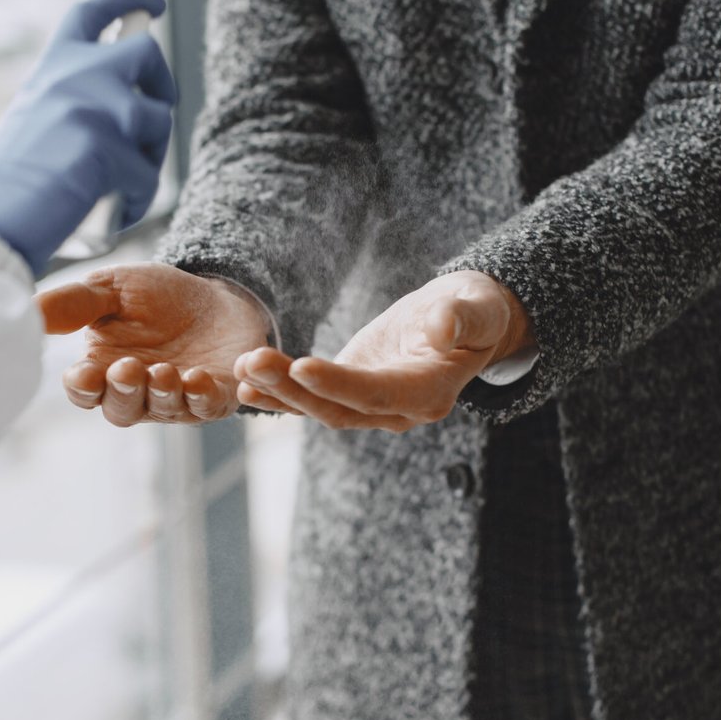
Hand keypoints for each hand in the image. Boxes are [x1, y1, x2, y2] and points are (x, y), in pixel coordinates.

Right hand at [0, 0, 176, 274]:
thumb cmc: (11, 184)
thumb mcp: (37, 119)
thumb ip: (75, 99)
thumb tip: (133, 106)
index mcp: (53, 65)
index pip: (92, 13)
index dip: (127, 1)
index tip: (153, 4)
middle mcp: (75, 74)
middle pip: (146, 52)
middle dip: (163, 83)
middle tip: (156, 114)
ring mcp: (93, 107)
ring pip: (157, 119)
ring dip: (151, 156)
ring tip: (122, 186)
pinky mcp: (107, 148)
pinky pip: (148, 176)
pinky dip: (137, 201)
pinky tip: (113, 213)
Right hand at [37, 263, 272, 424]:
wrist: (217, 294)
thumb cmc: (158, 296)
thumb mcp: (110, 289)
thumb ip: (73, 304)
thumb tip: (27, 311)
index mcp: (103, 369)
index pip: (84, 391)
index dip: (81, 386)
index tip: (81, 373)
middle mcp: (137, 392)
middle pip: (121, 409)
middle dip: (122, 391)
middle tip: (127, 368)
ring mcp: (176, 400)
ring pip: (163, 410)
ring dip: (161, 394)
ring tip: (163, 371)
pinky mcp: (214, 397)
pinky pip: (206, 407)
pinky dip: (202, 397)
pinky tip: (199, 378)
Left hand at [235, 271, 531, 431]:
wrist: (465, 321)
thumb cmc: (476, 311)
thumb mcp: (478, 308)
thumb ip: (462, 319)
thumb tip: (441, 327)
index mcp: (430, 393)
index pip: (378, 394)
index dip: (338, 384)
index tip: (300, 365)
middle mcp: (399, 411)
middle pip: (339, 409)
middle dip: (293, 389)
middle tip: (251, 361)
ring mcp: (373, 407)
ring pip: (320, 407)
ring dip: (278, 391)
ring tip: (242, 367)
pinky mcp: (352, 394)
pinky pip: (312, 401)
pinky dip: (280, 395)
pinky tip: (245, 385)